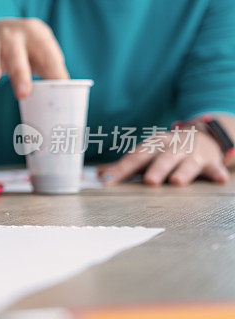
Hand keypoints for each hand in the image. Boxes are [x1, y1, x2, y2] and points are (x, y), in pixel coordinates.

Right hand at [0, 18, 68, 100]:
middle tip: (24, 94)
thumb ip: (54, 74)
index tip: (57, 88)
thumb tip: (67, 99)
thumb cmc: (28, 51)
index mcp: (35, 32)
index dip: (52, 70)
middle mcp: (11, 33)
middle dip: (20, 72)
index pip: (46, 51)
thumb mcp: (43, 56)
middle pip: (16, 51)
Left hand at [97, 127, 229, 185]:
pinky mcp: (210, 161)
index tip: (106, 180)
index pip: (134, 158)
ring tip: (177, 181)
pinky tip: (220, 179)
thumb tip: (98, 175)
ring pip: (187, 163)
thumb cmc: (165, 151)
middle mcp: (171, 148)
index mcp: (152, 146)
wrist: (201, 136)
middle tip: (149, 182)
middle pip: (161, 159)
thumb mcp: (146, 154)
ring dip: (182, 172)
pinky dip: (217, 172)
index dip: (120, 169)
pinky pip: (214, 168)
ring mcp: (191, 154)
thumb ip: (124, 166)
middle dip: (155, 169)